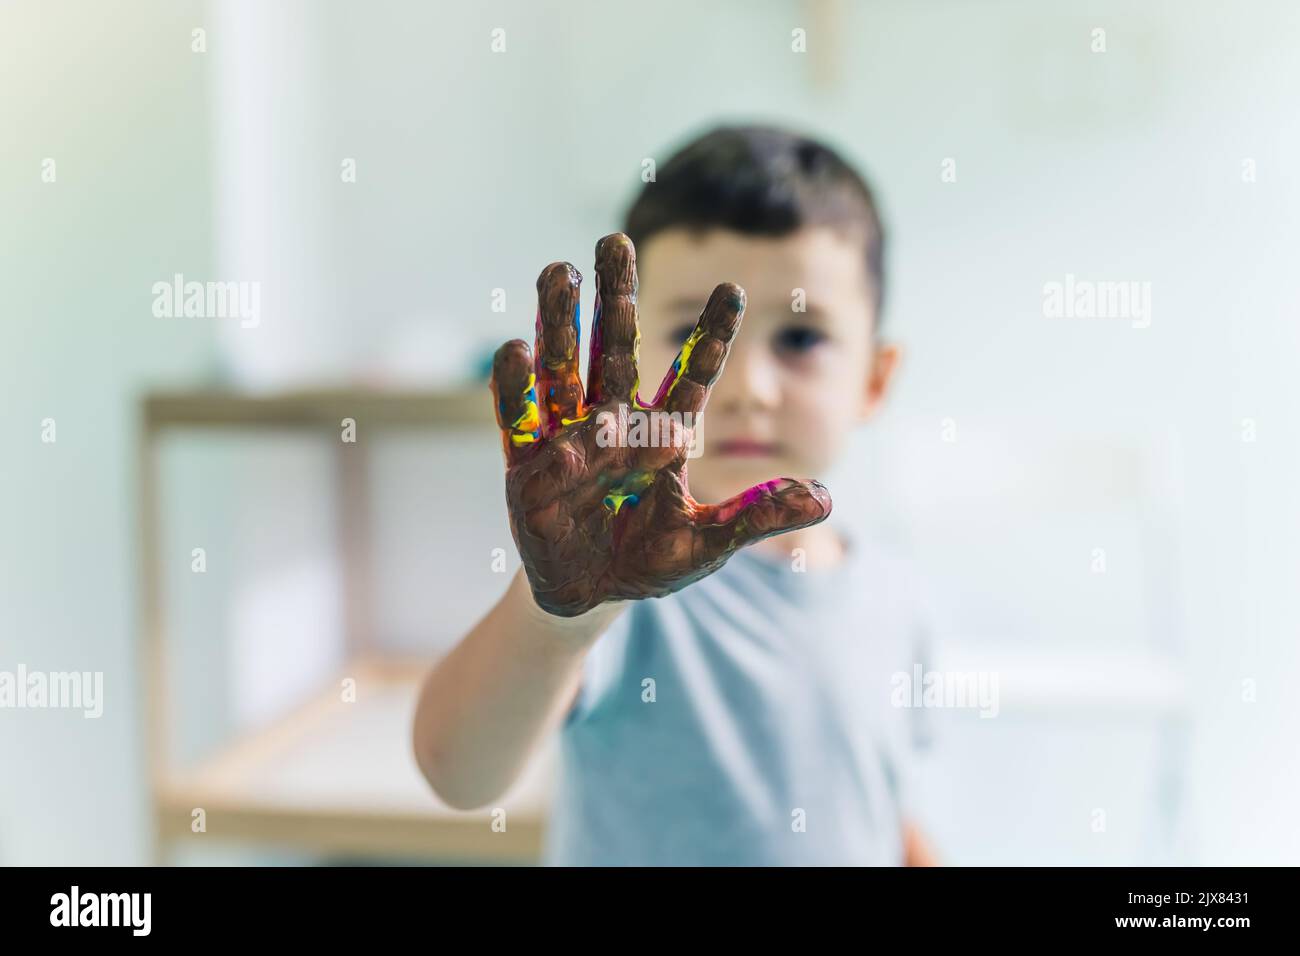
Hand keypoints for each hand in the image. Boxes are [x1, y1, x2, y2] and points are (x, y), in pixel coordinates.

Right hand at [489, 233, 830, 616]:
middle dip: (614, 300)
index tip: (733, 289)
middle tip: (614, 242)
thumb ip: (758, 516)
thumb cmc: (650, 561)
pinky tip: (514, 348)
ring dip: (561, 324)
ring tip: (558, 272)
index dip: (711, 337)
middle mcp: (612, 424)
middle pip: (615, 352)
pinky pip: (520, 421)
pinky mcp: (526, 469)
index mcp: (661, 435)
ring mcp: (567, 440)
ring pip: (564, 372)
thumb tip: (827, 499)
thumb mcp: (708, 542)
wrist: (591, 595)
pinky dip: (514, 389)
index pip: (692, 376)